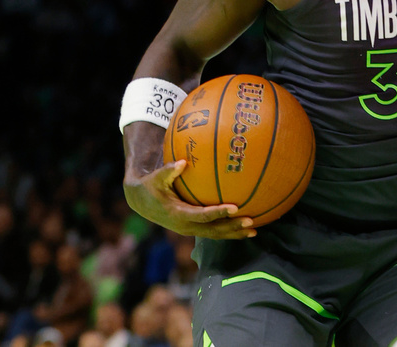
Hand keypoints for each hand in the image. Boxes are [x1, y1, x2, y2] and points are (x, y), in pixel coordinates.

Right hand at [124, 159, 256, 239]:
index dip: (218, 212)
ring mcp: (190, 229)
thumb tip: (182, 162)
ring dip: (234, 233)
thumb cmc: (151, 185)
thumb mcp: (156, 178)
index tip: (235, 207)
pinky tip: (245, 228)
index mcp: (178, 214)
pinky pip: (213, 231)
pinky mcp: (194, 228)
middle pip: (213, 230)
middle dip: (232, 227)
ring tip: (254, 230)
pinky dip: (229, 231)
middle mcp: (185, 226)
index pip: (202, 215)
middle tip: (251, 221)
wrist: (142, 202)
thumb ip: (168, 171)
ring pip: (215, 234)